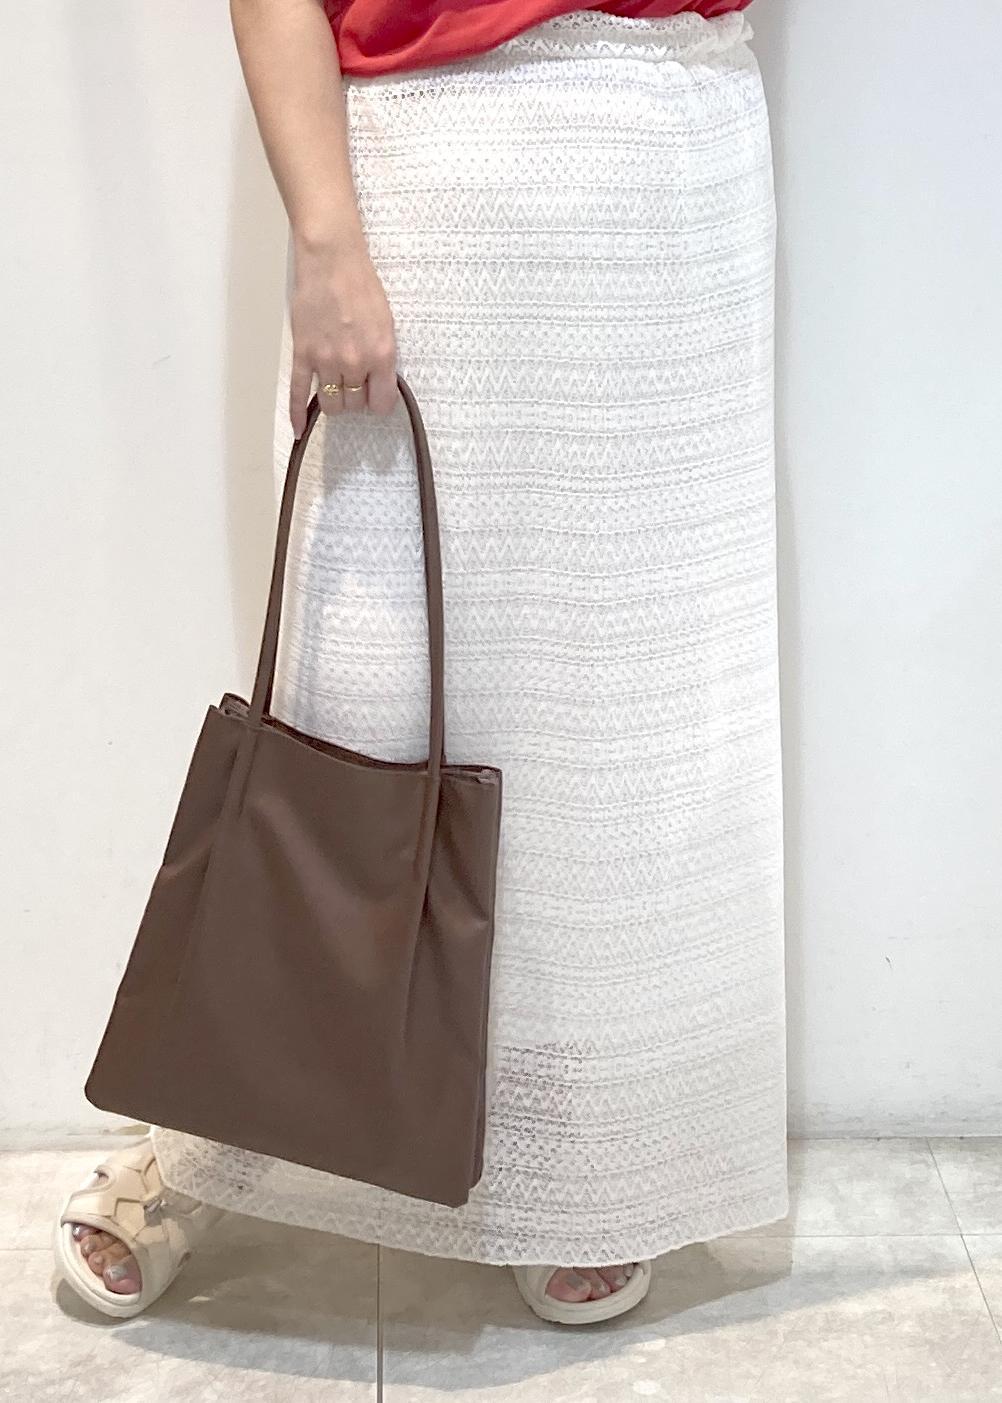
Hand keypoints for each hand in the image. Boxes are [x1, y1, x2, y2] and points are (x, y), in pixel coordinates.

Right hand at [288, 233, 398, 433]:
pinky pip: (299, 392)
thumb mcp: (386, 323)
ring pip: (331, 404)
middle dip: (355, 398)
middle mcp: (354, 362)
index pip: (382, 404)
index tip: (375, 395)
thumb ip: (382, 357)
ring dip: (334, 401)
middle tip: (354, 382)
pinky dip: (297, 413)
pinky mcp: (303, 353)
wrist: (331, 259)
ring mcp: (326, 360)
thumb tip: (378, 383)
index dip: (378, 402)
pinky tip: (299, 429)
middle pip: (354, 405)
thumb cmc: (361, 285)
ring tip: (335, 388)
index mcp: (381, 355)